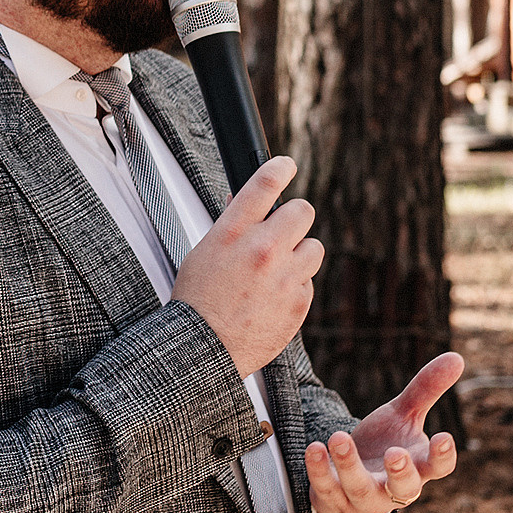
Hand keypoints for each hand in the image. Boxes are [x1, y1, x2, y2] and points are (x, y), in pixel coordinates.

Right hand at [175, 156, 323, 376]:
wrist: (205, 347)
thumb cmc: (199, 300)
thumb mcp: (204, 251)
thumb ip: (230, 224)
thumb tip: (244, 200)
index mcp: (234, 232)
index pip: (266, 182)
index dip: (281, 167)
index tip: (286, 165)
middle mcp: (263, 249)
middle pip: (302, 210)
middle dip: (293, 218)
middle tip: (282, 230)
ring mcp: (284, 276)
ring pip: (314, 246)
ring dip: (299, 253)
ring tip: (278, 267)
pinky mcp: (299, 301)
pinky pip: (308, 280)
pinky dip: (295, 284)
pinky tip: (274, 294)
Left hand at [306, 352, 463, 512]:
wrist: (348, 478)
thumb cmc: (385, 444)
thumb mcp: (404, 415)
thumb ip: (426, 389)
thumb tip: (457, 357)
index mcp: (418, 467)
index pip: (438, 468)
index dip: (443, 456)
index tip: (443, 436)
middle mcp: (394, 488)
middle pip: (404, 488)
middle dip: (400, 472)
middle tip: (395, 453)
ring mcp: (363, 498)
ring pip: (360, 487)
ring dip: (349, 464)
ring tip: (339, 436)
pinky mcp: (332, 499)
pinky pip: (326, 489)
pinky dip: (320, 470)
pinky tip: (315, 447)